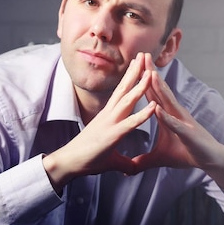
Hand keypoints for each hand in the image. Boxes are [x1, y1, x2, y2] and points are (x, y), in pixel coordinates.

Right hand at [42, 53, 155, 191]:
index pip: (122, 93)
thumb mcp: (112, 160)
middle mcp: (109, 115)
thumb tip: (133, 169)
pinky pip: (131, 122)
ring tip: (151, 72)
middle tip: (144, 55)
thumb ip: (125, 162)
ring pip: (128, 100)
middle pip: (124, 88)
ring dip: (141, 86)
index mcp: (109, 116)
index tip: (138, 65)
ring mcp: (110, 123)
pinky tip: (154, 106)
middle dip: (135, 71)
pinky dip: (143, 114)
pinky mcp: (112, 135)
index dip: (130, 79)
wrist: (68, 164)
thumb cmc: (87, 159)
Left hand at [132, 54, 223, 193]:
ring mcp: (182, 122)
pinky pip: (175, 124)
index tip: (132, 65)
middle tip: (141, 55)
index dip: (142, 80)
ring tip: (149, 73)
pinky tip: (157, 110)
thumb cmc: (187, 154)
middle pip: (160, 91)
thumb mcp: (160, 158)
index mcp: (167, 115)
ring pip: (168, 102)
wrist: (210, 160)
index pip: (152, 94)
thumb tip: (128, 169)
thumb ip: (143, 160)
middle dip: (150, 73)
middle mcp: (175, 113)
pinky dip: (166, 117)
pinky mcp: (188, 134)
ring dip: (159, 88)